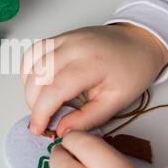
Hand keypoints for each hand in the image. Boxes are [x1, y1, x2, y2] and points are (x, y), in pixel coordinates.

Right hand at [21, 24, 167, 135]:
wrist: (139, 41)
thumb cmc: (132, 70)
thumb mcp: (117, 101)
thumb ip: (88, 118)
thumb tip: (61, 131)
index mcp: (92, 63)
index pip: (55, 89)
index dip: (41, 112)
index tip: (38, 129)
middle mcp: (74, 46)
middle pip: (38, 76)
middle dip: (34, 103)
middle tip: (43, 119)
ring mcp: (64, 39)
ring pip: (31, 63)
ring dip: (29, 87)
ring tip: (42, 103)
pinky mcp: (58, 37)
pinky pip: (33, 53)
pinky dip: (29, 71)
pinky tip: (39, 84)